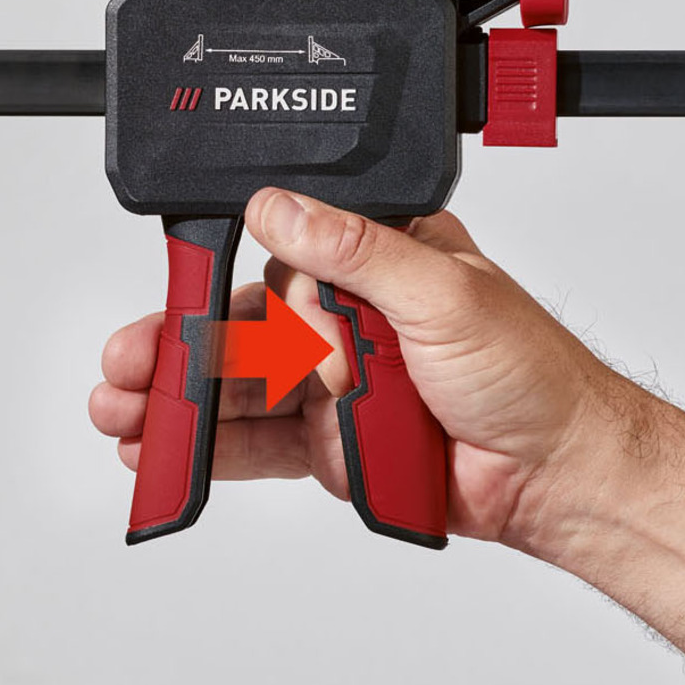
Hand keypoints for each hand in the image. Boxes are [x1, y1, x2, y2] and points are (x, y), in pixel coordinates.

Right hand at [88, 188, 623, 544]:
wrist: (560, 474)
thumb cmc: (532, 372)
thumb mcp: (444, 290)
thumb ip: (355, 251)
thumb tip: (277, 209)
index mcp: (379, 259)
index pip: (281, 256)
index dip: (219, 271)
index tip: (171, 290)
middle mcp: (351, 316)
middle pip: (244, 326)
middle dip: (179, 345)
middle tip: (126, 362)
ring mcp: (338, 383)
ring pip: (242, 387)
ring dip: (180, 400)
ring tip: (125, 412)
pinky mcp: (334, 443)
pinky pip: (262, 443)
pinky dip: (213, 449)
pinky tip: (168, 451)